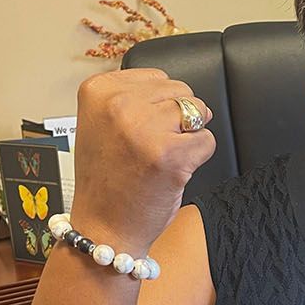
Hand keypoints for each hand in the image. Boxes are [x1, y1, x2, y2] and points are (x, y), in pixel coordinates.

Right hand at [70, 68, 215, 252]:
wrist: (105, 227)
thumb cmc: (107, 181)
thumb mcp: (102, 123)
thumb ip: (131, 98)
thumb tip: (176, 90)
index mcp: (97, 90)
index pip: (157, 77)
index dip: (158, 108)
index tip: (139, 132)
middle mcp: (118, 105)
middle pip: (180, 92)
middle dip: (177, 120)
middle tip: (151, 149)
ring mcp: (144, 128)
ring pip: (196, 112)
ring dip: (188, 138)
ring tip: (160, 159)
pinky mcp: (170, 155)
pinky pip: (207, 140)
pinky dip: (198, 158)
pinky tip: (173, 172)